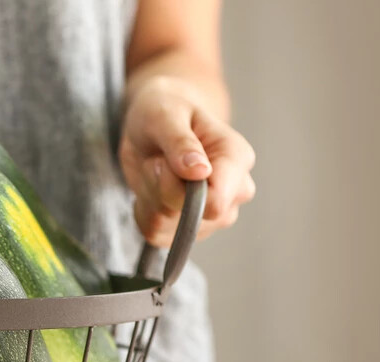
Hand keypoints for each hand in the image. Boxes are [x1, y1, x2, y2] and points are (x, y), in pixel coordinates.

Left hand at [119, 77, 255, 246]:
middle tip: (157, 160)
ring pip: (167, 227)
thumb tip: (200, 172)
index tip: (164, 162)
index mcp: (237, 159)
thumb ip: (180, 143)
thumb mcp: (165, 115)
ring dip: (149, 197)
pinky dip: (143, 210)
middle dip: (160, 189)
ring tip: (156, 168)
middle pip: (190, 219)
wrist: (155, 122)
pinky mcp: (186, 228)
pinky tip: (150, 186)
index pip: (217, 202)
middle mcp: (233, 193)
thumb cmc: (164, 111)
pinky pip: (154, 233)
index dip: (180, 190)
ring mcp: (213, 216)